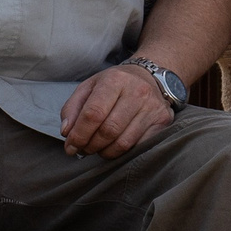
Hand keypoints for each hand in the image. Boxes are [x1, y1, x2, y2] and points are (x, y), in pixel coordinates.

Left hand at [61, 63, 177, 157]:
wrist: (149, 78)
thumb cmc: (114, 86)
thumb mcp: (89, 88)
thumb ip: (72, 109)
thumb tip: (67, 132)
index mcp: (114, 80)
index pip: (93, 113)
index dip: (79, 135)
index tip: (70, 147)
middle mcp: (137, 92)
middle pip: (108, 131)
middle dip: (91, 146)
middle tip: (84, 149)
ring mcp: (152, 107)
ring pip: (123, 143)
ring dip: (105, 152)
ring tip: (98, 148)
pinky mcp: (163, 121)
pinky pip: (139, 147)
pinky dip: (123, 153)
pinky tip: (115, 146)